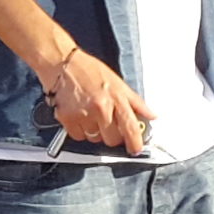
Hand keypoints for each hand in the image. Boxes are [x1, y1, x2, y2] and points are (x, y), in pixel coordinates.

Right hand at [36, 45, 152, 154]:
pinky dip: (80, 130)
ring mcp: (84, 114)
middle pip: (113, 139)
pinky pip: (78, 136)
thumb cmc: (89, 70)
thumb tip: (151, 115)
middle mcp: (101, 108)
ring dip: (95, 132)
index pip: (131, 128)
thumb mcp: (118, 83)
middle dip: (112, 135)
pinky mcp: (68, 118)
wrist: (62, 64)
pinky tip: (80, 116)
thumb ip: (135, 102)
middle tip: (107, 122)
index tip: (135, 149)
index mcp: (117, 98)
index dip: (135, 143)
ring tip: (91, 114)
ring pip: (95, 139)